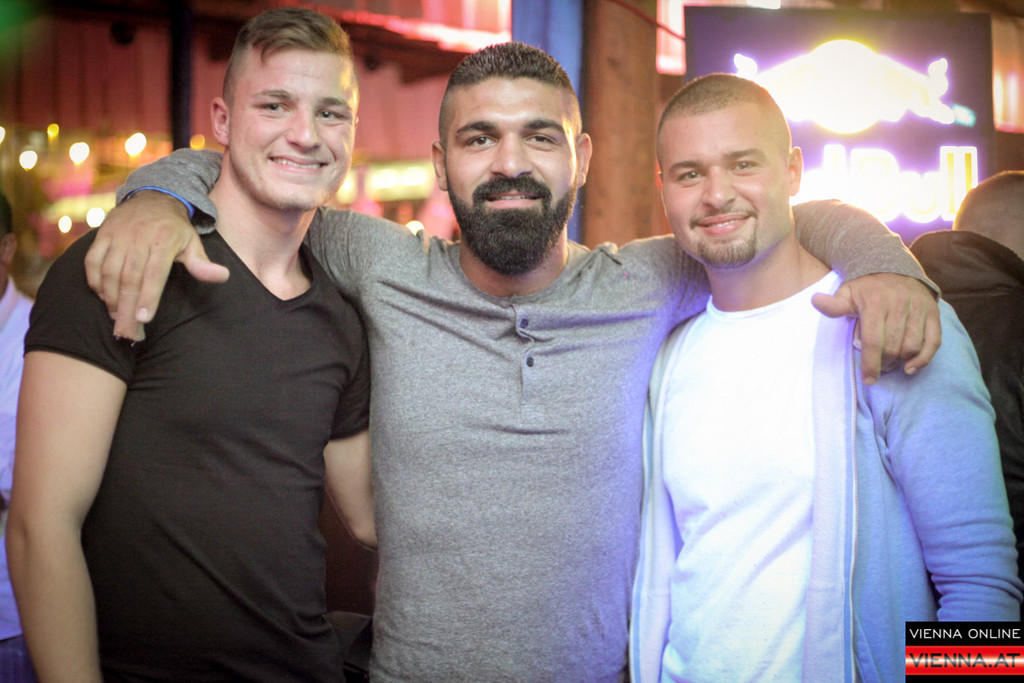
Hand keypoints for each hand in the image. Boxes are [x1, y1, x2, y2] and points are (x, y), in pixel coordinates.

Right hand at [84, 191, 228, 339]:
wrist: (152, 197)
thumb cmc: (175, 228)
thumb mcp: (193, 242)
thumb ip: (202, 263)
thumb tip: (222, 276)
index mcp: (163, 240)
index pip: (154, 274)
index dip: (148, 297)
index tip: (143, 319)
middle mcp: (138, 237)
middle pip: (129, 277)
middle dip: (126, 305)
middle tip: (126, 329)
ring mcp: (118, 235)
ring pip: (108, 271)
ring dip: (110, 297)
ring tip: (116, 316)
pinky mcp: (102, 235)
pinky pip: (92, 261)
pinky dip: (94, 281)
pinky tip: (102, 296)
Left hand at [812, 273, 940, 384]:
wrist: (895, 268)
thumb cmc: (867, 288)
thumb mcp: (847, 293)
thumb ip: (834, 304)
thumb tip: (815, 301)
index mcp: (876, 303)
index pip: (873, 340)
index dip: (871, 363)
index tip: (868, 380)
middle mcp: (900, 304)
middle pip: (893, 346)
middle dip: (884, 363)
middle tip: (878, 369)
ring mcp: (919, 308)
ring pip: (912, 346)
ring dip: (901, 362)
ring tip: (890, 365)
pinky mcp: (933, 312)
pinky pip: (934, 341)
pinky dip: (924, 358)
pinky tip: (911, 367)